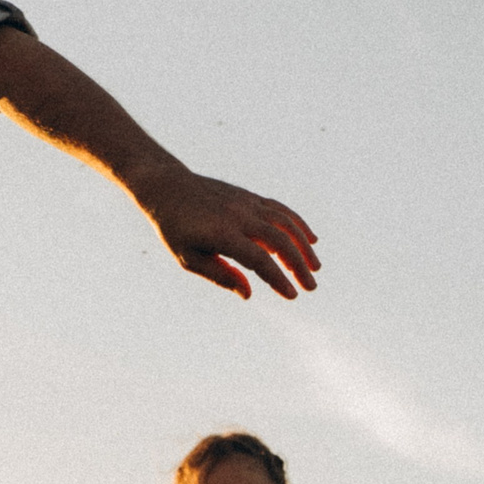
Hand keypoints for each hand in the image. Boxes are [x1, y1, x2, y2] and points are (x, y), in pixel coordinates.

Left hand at [136, 167, 319, 300]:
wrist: (168, 187)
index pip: (259, 259)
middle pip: (280, 241)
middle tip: (311, 287)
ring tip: (315, 266)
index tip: (292, 295)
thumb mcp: (188, 258)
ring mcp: (247, 203)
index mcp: (222, 233)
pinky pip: (280, 210)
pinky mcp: (250, 197)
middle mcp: (239, 215)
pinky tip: (310, 239)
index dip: (278, 278)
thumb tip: (248, 294)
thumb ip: (220, 275)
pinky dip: (297, 224)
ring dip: (304, 245)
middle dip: (298, 265)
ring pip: (285, 222)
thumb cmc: (175, 228)